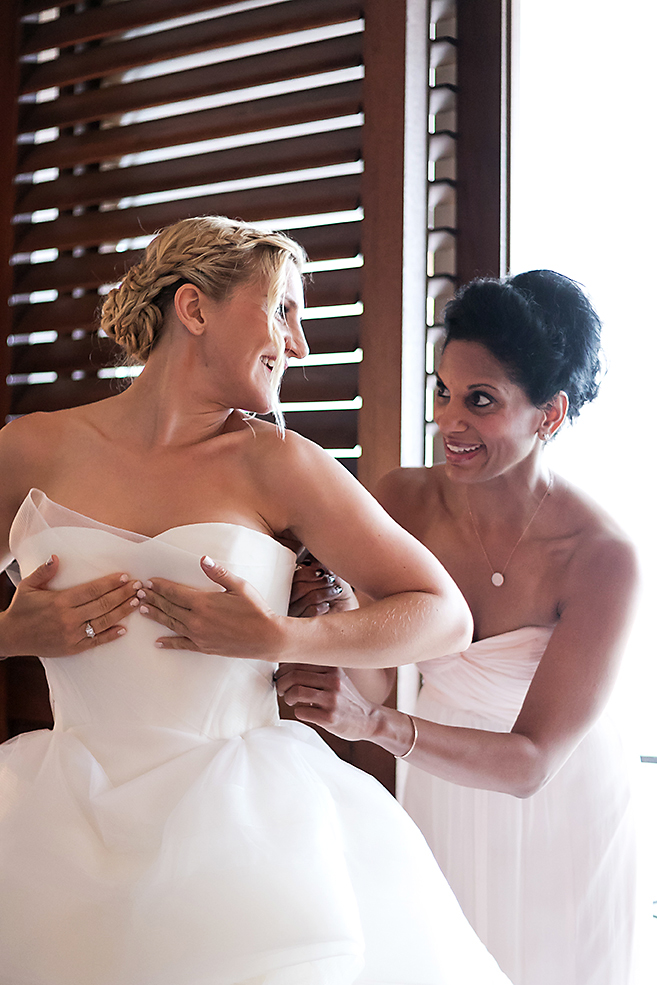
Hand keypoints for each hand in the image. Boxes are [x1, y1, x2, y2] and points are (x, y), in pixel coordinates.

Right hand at [0, 555, 140, 658]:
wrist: (10, 637)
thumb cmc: (21, 609)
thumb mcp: (28, 587)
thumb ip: (43, 571)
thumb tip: (56, 557)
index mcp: (60, 601)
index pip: (92, 590)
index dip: (111, 583)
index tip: (125, 576)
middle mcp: (69, 618)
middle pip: (103, 604)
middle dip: (123, 594)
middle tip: (139, 587)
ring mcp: (72, 635)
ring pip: (103, 622)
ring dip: (122, 612)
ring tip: (136, 602)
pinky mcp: (72, 648)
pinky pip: (96, 641)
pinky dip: (111, 635)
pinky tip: (124, 629)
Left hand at [137, 555, 284, 657]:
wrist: (267, 637)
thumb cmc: (256, 610)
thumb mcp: (239, 586)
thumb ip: (218, 573)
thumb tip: (203, 559)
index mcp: (203, 603)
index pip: (175, 592)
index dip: (161, 586)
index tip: (149, 581)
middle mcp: (197, 620)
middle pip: (169, 607)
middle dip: (154, 598)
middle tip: (139, 592)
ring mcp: (199, 636)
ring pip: (171, 624)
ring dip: (156, 616)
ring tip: (143, 609)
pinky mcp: (204, 647)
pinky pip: (181, 645)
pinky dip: (168, 643)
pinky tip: (157, 642)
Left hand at [275, 663, 376, 740]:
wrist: (368, 719)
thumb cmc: (346, 698)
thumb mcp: (336, 677)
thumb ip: (315, 670)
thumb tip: (284, 664)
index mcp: (333, 668)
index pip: (298, 661)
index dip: (283, 669)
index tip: (281, 676)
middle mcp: (333, 681)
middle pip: (293, 676)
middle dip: (281, 684)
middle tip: (282, 690)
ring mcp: (332, 700)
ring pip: (295, 692)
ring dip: (287, 697)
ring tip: (290, 700)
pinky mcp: (330, 718)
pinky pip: (301, 711)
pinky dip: (297, 711)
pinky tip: (304, 711)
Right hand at [289, 553, 357, 617]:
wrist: (348, 618)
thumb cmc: (340, 599)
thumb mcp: (336, 580)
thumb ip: (327, 570)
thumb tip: (319, 563)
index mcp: (296, 586)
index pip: (294, 577)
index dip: (308, 572)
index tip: (322, 572)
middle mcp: (291, 600)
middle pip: (298, 587)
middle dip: (319, 582)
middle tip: (331, 581)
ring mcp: (296, 614)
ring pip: (307, 598)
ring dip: (325, 593)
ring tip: (335, 592)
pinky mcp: (304, 624)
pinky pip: (312, 610)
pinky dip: (323, 606)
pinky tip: (327, 606)